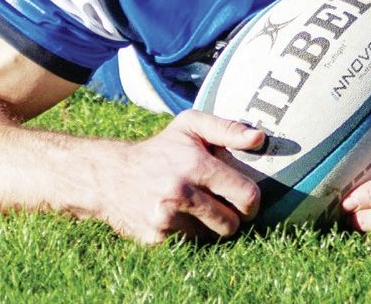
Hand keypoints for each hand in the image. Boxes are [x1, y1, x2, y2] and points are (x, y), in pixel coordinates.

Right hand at [102, 110, 264, 243]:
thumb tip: (260, 139)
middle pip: (231, 224)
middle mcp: (180, 192)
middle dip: (231, 217)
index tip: (245, 200)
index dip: (251, 201)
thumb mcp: (190, 126)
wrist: (110, 175)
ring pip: (211, 237)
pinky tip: (175, 217)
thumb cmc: (160, 149)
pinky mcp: (155, 239)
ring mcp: (166, 219)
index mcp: (195, 164)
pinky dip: (188, 234)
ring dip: (209, 226)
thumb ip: (228, 128)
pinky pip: (189, 245)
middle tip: (221, 205)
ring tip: (195, 208)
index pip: (246, 195)